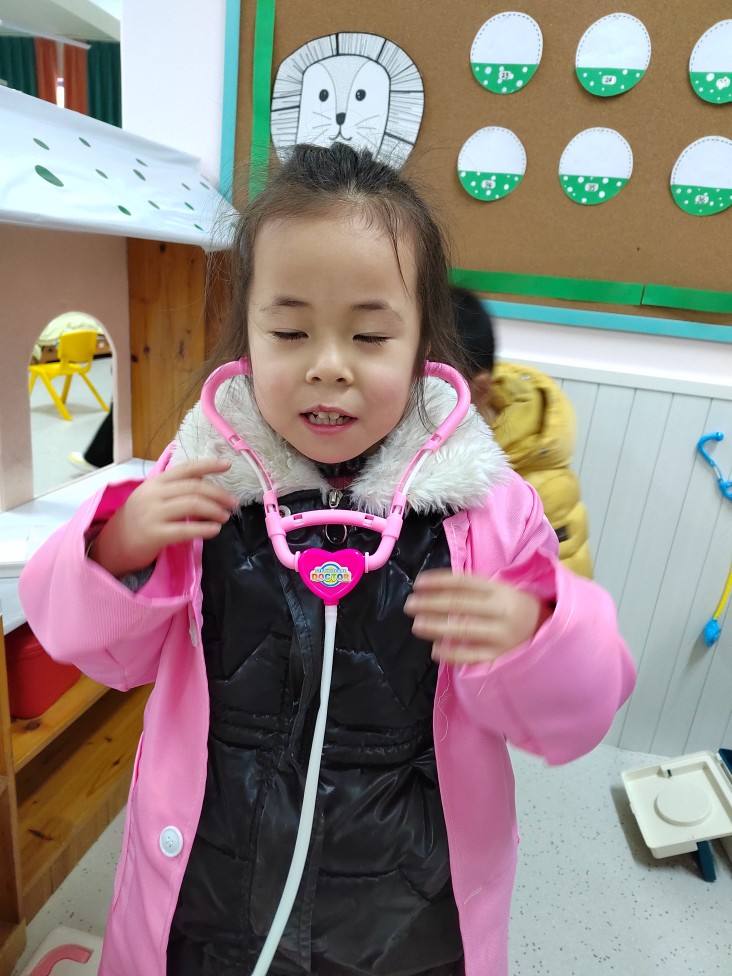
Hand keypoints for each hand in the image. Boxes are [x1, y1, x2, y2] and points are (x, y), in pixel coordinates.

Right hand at [90, 459, 237, 576]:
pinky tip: (215, 530)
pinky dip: (203, 529)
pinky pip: (184, 530)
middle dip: (218, 493)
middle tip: (233, 502)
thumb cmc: (139, 519)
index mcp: (156, 482)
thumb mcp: (153, 497)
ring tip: (225, 516)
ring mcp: (152, 514)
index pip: (185, 468)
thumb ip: (176, 487)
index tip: (228, 465)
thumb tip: (205, 477)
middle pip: (193, 487)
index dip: (208, 464)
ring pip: (191, 505)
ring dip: (214, 510)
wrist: (113, 544)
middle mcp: (153, 494)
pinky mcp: (153, 534)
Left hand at [404, 569, 551, 664]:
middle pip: (460, 604)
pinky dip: (452, 653)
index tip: (418, 583)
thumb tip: (438, 590)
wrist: (551, 634)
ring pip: (463, 629)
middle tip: (410, 604)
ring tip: (417, 625)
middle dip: (431, 603)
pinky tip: (435, 650)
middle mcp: (501, 611)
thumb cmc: (519, 610)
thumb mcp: (504, 592)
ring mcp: (501, 635)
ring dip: (436, 626)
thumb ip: (477, 591)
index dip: (439, 581)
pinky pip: (472, 656)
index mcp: (500, 591)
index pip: (464, 583)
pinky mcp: (501, 657)